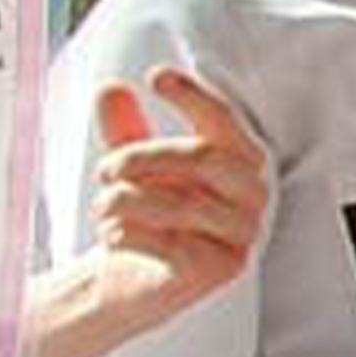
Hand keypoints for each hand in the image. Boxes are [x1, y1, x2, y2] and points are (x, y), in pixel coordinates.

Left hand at [22, 66, 265, 356]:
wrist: (137, 278)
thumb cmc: (146, 216)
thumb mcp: (131, 166)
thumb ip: (124, 128)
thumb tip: (111, 91)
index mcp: (240, 160)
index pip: (224, 121)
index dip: (195, 97)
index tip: (157, 77)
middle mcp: (252, 194)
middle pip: (202, 158)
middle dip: (143, 157)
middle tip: (106, 167)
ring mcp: (242, 234)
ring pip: (178, 202)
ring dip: (124, 201)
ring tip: (103, 206)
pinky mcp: (221, 269)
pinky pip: (168, 242)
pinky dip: (128, 233)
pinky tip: (115, 234)